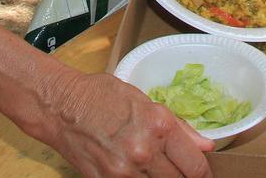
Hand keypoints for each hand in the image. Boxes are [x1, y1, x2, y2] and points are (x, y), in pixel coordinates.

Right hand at [44, 71, 211, 177]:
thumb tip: (205, 146)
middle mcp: (144, 152)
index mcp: (159, 126)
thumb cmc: (100, 95)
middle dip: (181, 177)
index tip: (202, 175)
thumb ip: (178, 127)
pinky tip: (136, 173)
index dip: (202, 174)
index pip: (195, 166)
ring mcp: (123, 172)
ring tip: (152, 168)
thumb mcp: (144, 100)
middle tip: (175, 169)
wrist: (59, 106)